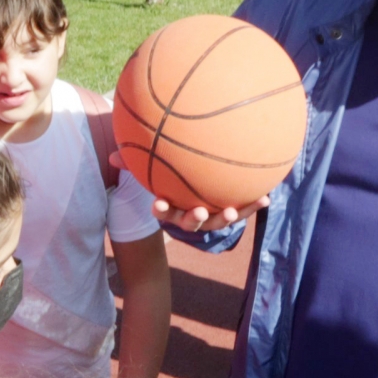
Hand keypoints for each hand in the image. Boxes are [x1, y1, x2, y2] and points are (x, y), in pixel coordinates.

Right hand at [112, 150, 269, 230]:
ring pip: (216, 222)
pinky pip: (241, 210)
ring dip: (225, 218)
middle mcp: (189, 213)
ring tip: (233, 211)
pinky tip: (266, 197)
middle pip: (190, 222)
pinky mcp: (229, 210)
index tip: (159, 204)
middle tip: (199, 211)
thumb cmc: (167, 174)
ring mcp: (210, 215)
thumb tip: (112, 155)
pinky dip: (252, 206)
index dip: (161, 209)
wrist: (195, 184)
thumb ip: (133, 161)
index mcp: (170, 205)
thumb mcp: (150, 167)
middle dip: (194, 220)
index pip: (162, 210)